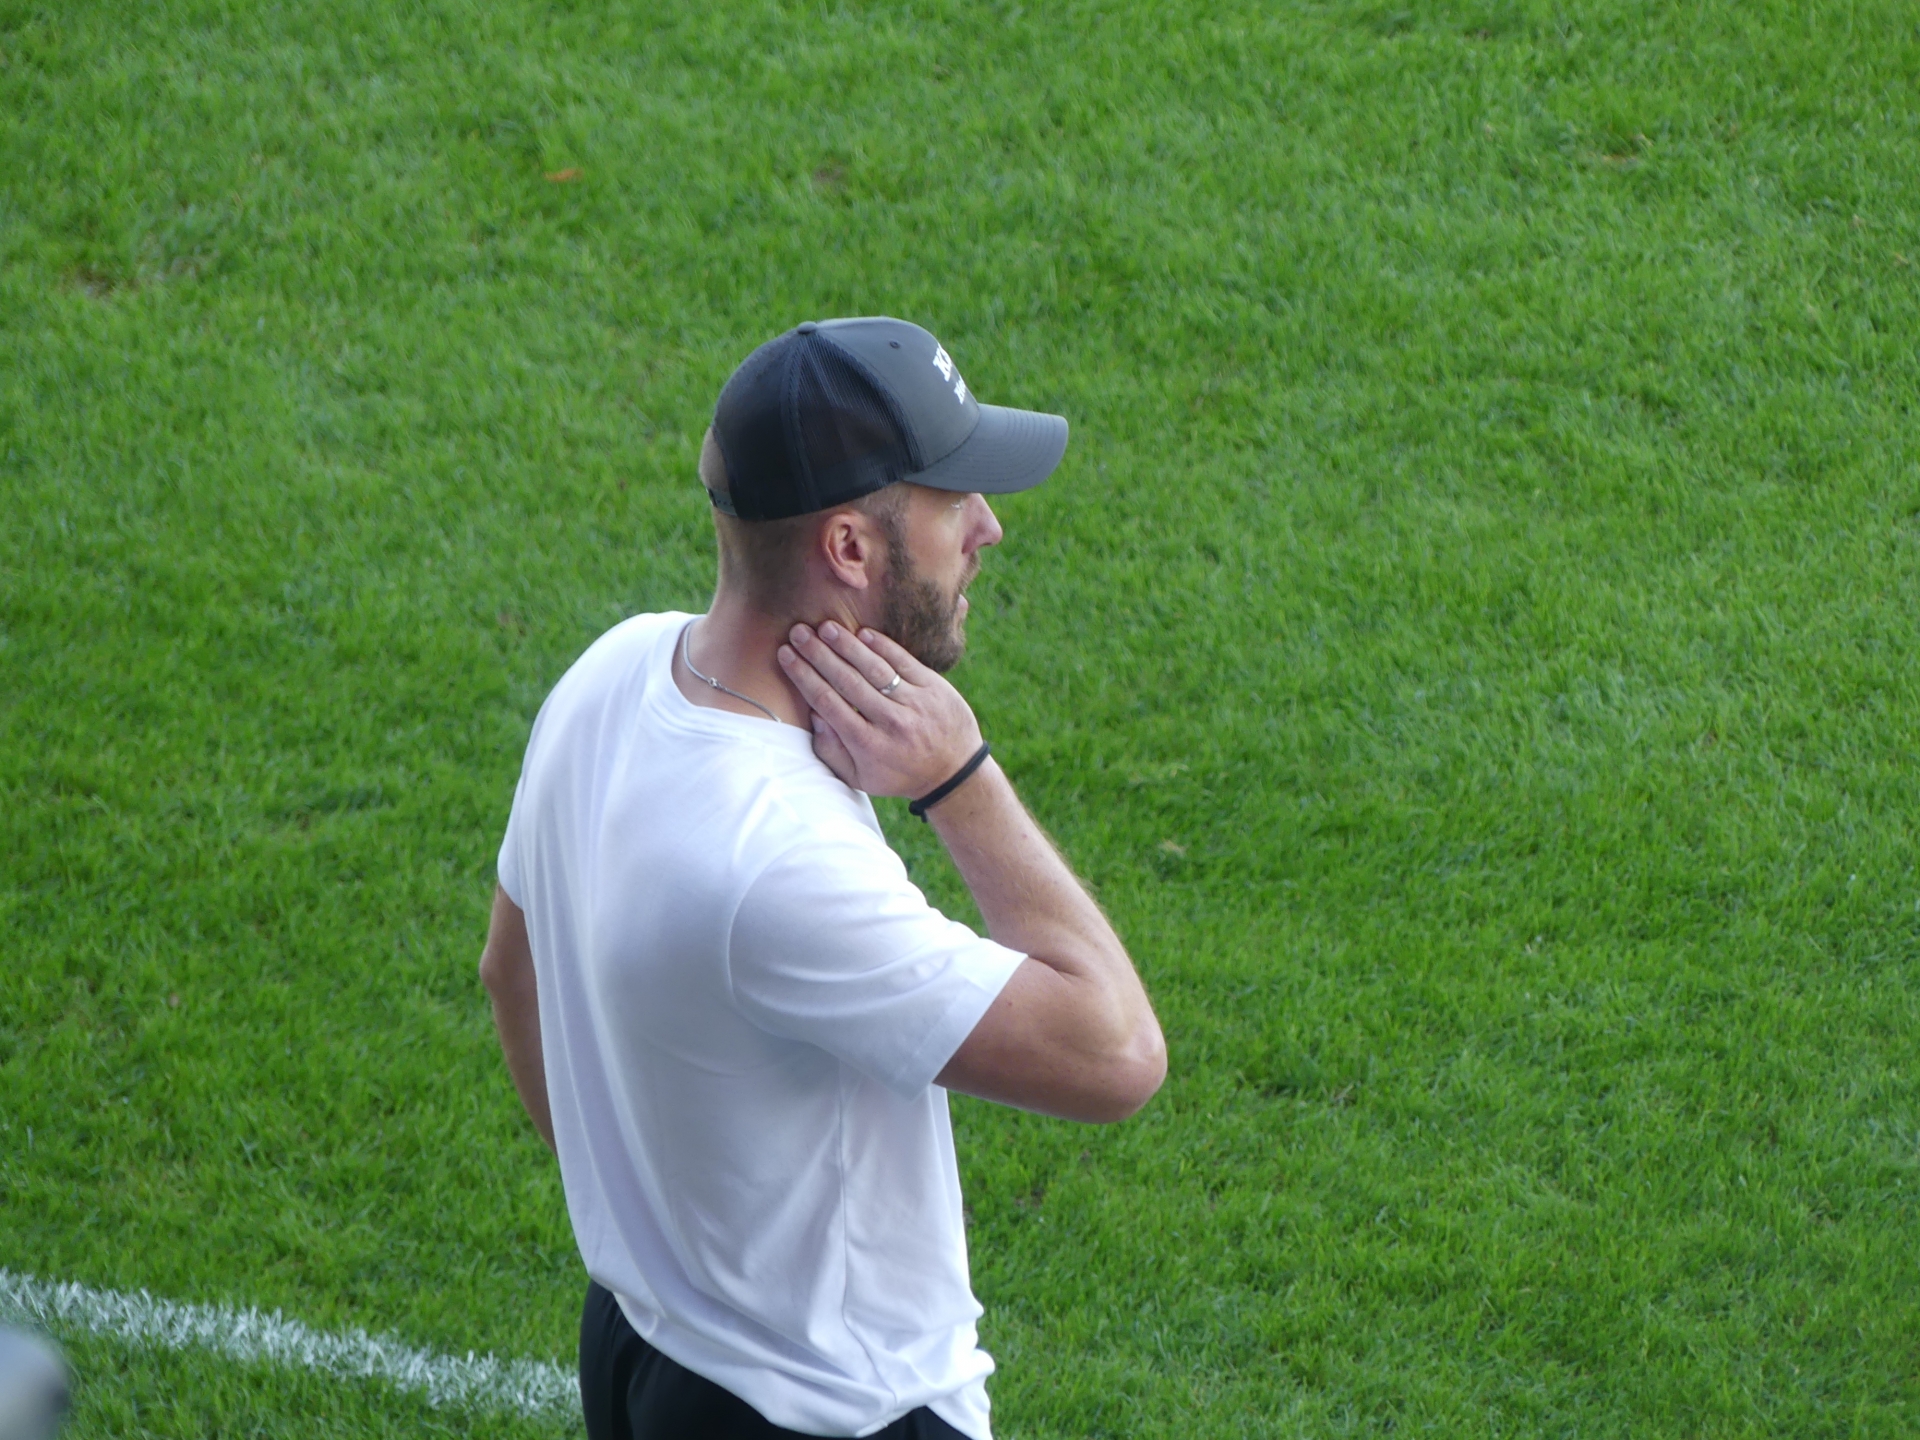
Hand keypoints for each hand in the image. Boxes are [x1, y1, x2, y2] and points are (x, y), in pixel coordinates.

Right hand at [777, 622, 984, 797]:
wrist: (954, 771)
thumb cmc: (898, 773)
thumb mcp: (860, 778)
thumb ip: (832, 751)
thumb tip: (814, 716)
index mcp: (868, 744)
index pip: (828, 702)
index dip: (804, 676)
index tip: (786, 655)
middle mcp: (891, 722)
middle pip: (847, 680)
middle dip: (818, 654)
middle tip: (798, 632)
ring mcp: (914, 702)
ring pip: (874, 668)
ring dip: (847, 645)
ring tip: (825, 627)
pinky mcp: (934, 687)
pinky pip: (903, 661)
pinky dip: (882, 646)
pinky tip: (861, 632)